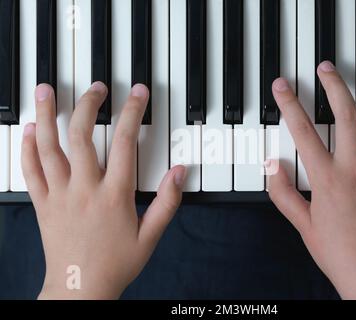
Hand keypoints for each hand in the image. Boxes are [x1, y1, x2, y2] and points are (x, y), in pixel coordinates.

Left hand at [22, 82, 185, 299]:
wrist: (80, 289)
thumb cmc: (115, 264)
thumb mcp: (151, 236)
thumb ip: (168, 202)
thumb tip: (179, 172)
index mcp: (114, 195)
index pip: (124, 142)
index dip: (132, 112)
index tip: (136, 93)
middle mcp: (84, 189)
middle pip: (82, 135)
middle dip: (89, 104)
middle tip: (96, 87)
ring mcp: (60, 195)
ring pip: (48, 147)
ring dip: (47, 115)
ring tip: (46, 90)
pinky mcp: (43, 204)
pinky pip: (30, 171)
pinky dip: (27, 148)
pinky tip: (29, 130)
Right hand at [267, 62, 355, 299]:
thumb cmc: (339, 253)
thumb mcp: (302, 225)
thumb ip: (283, 193)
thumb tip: (273, 166)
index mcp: (328, 179)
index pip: (303, 131)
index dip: (290, 104)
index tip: (283, 86)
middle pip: (346, 116)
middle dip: (333, 85)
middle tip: (327, 68)